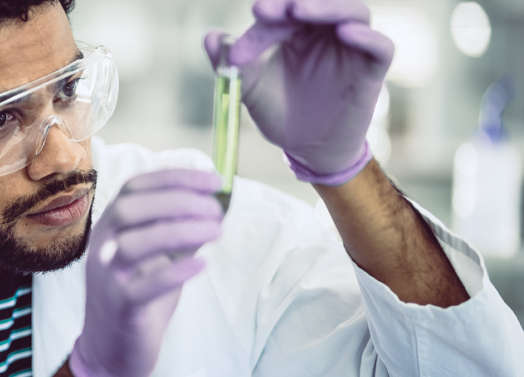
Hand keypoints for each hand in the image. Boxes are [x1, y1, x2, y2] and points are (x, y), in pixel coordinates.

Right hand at [69, 169, 222, 376]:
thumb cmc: (137, 300)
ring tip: (217, 232)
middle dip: (179, 201)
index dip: (176, 178)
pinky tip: (201, 266)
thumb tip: (216, 207)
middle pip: (131, 208)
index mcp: (110, 228)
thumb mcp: (158, 259)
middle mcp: (102, 247)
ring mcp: (107, 277)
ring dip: (180, 232)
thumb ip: (179, 233)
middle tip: (217, 211)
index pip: (136, 187)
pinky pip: (143, 287)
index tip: (215, 181)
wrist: (109, 354)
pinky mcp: (119, 308)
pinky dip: (174, 273)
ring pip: (134, 244)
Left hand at [203, 0, 393, 184]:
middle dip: (297, 0)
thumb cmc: (278, 109)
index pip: (288, 6)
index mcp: (297, 28)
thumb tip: (209, 37)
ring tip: (301, 9)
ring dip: (329, 7)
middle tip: (274, 8)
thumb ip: (228, 61)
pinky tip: (347, 32)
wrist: (303, 148)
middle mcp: (326, 31)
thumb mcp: (248, 85)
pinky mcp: (371, 72)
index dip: (273, 7)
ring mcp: (351, 49)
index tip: (256, 12)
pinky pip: (381, 47)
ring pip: (354, 12)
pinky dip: (367, 37)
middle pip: (324, 0)